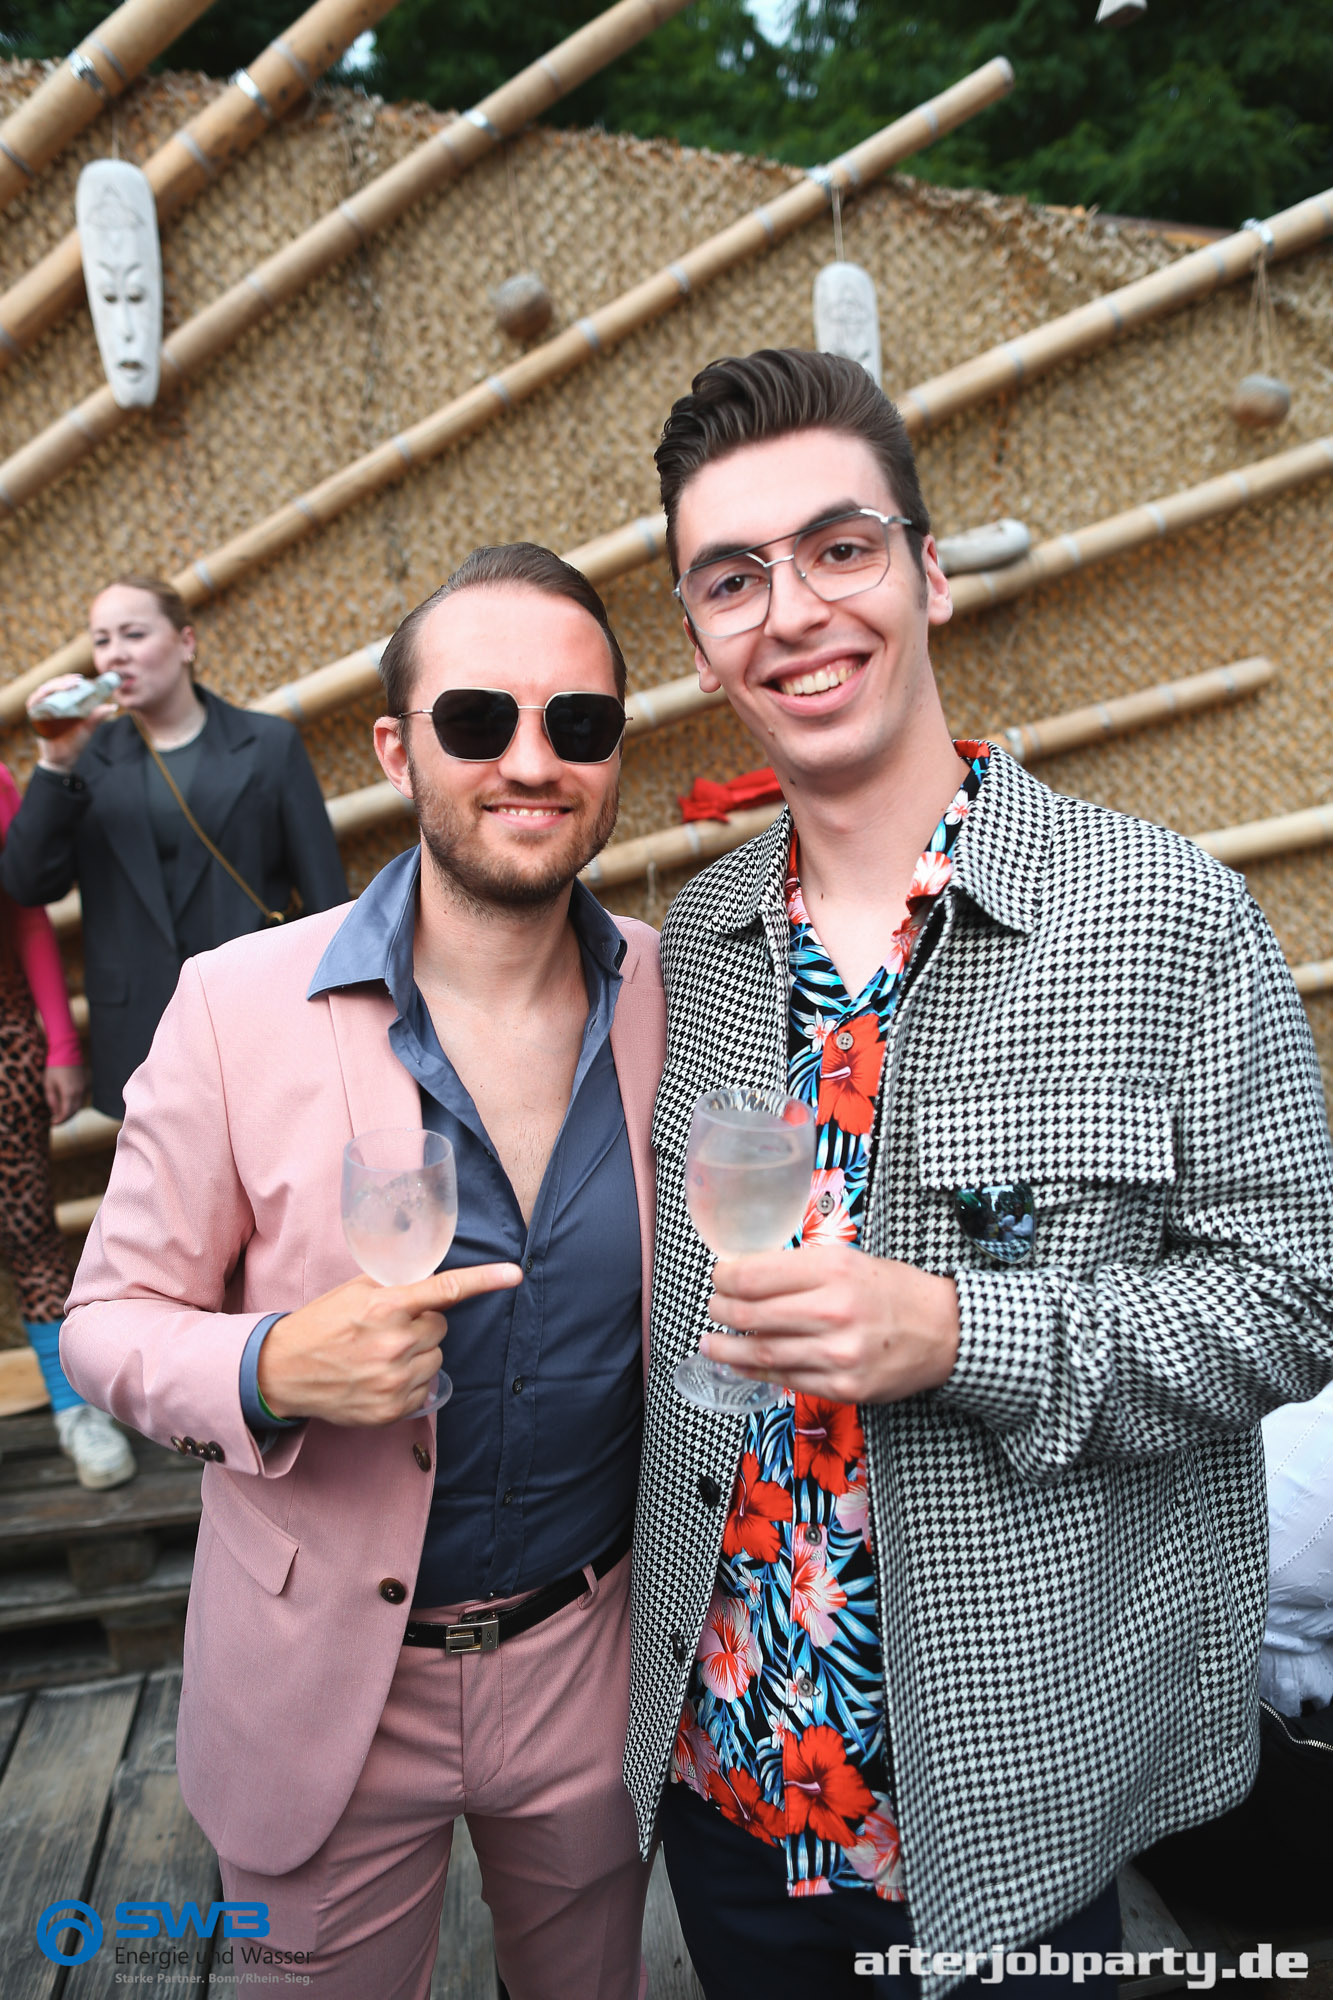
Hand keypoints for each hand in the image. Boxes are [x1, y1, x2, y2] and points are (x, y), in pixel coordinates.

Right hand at [28, 677, 117, 770]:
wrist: (64, 760)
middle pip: (53, 685)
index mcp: (61, 703)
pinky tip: (50, 692)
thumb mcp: (88, 727)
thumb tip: (113, 706)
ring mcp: (40, 709)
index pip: (63, 685)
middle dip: (64, 680)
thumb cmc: (75, 742)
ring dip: (55, 685)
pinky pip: (34, 702)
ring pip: (44, 690)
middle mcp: (49, 703)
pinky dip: (41, 695)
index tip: (83, 680)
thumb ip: (97, 716)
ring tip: (70, 685)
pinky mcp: (33, 716)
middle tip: (78, 681)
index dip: (70, 679)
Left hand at [44, 1065, 85, 1123]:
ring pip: (79, 1106)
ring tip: (60, 1115)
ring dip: (70, 1113)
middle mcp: (79, 1092)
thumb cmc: (54, 1068)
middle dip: (65, 1119)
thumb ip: (51, 1100)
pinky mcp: (84, 1085)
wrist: (66, 1053)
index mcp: (69, 1092)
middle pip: (74, 1111)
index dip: (60, 1120)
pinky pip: (80, 1099)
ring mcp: (83, 1088)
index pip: (66, 1112)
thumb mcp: (48, 1084)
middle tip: (56, 1122)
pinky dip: (74, 1105)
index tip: (52, 1123)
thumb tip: (55, 1112)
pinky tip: (66, 1105)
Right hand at [256, 1262, 522, 1426]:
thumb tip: (434, 1279)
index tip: (514, 1275)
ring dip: (418, 1354)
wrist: (283, 1372)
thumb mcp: (355, 1292)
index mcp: (385, 1306)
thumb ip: (397, 1285)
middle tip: (388, 1328)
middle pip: (441, 1326)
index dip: (484, 1280)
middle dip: (422, 1324)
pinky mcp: (393, 1409)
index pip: (446, 1290)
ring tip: (380, 1354)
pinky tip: (380, 1377)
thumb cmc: (322, 1324)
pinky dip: (410, 1382)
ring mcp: (394, 1380)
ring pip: (437, 1357)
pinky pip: (426, 1388)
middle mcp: (394, 1343)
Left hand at [700, 1244, 959, 1403]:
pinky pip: (787, 1379)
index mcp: (833, 1270)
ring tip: (710, 1344)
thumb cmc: (892, 1291)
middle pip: (751, 1314)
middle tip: (713, 1308)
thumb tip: (745, 1275)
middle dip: (721, 1311)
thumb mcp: (848, 1260)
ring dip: (728, 1349)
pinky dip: (757, 1372)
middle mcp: (834, 1311)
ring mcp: (838, 1354)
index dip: (725, 1278)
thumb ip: (799, 1268)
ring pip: (763, 1352)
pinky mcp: (844, 1386)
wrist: (944, 1330)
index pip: (755, 1275)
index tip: (718, 1277)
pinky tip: (741, 1365)